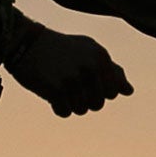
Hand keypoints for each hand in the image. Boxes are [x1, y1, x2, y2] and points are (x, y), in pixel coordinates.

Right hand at [7, 27, 132, 116]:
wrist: (26, 43)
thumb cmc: (62, 49)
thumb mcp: (90, 52)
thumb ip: (111, 70)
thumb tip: (129, 91)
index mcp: (101, 57)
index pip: (112, 93)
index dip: (98, 89)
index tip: (84, 77)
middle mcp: (89, 68)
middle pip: (98, 104)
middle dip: (84, 98)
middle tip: (69, 82)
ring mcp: (73, 80)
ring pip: (81, 110)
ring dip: (70, 103)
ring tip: (59, 85)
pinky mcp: (55, 90)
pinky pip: (64, 112)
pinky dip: (57, 107)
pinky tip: (50, 91)